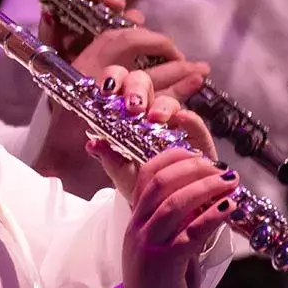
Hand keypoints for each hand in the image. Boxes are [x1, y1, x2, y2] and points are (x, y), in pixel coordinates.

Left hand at [37, 0, 142, 60]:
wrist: (77, 89)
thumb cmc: (58, 62)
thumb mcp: (49, 49)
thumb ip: (48, 32)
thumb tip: (51, 15)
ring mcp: (107, 10)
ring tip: (111, 11)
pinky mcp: (125, 28)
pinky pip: (133, 18)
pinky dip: (133, 20)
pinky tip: (132, 26)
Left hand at [82, 66, 216, 198]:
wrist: (168, 207)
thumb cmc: (143, 186)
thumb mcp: (122, 175)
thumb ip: (109, 158)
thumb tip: (93, 144)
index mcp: (124, 115)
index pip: (118, 86)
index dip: (113, 79)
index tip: (107, 90)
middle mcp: (147, 113)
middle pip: (142, 84)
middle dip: (136, 88)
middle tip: (132, 106)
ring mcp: (172, 122)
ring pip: (167, 100)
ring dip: (161, 105)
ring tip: (156, 118)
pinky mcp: (195, 134)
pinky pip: (193, 121)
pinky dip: (188, 119)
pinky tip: (182, 120)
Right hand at [94, 145, 239, 287]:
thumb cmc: (158, 285)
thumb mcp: (163, 245)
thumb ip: (178, 222)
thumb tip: (208, 197)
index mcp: (135, 219)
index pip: (147, 173)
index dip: (175, 157)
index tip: (201, 156)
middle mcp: (138, 227)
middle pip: (162, 181)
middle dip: (195, 168)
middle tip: (222, 168)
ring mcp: (148, 244)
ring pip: (176, 203)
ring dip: (208, 187)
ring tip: (231, 182)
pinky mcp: (164, 263)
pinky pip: (191, 232)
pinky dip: (213, 216)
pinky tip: (229, 208)